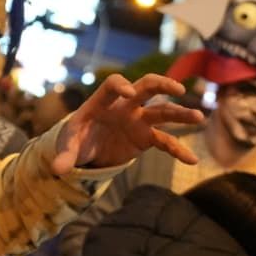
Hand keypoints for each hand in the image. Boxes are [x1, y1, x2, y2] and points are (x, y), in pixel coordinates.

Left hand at [52, 73, 204, 172]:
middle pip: (145, 87)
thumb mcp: (68, 147)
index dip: (120, 86)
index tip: (128, 94)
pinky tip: (192, 160)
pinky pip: (165, 141)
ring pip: (163, 111)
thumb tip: (57, 170)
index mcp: (101, 103)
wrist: (87, 148)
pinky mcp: (146, 137)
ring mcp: (138, 120)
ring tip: (199, 117)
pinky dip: (178, 150)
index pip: (111, 86)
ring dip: (180, 114)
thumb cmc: (76, 139)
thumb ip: (64, 156)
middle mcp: (124, 106)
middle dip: (161, 85)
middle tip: (178, 89)